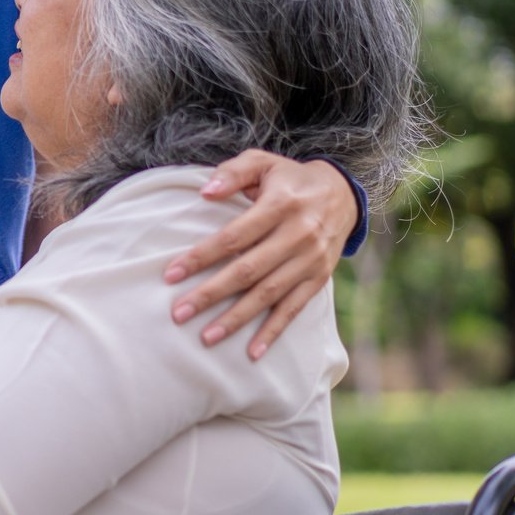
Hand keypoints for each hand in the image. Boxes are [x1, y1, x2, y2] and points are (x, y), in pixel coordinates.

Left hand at [164, 152, 353, 358]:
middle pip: (248, 270)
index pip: (234, 236)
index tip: (170, 275)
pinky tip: (252, 353)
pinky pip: (294, 308)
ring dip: (237, 318)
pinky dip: (273, 332)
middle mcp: (299, 235)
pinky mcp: (319, 278)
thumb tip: (204, 192)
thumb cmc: (289, 179)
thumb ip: (233, 173)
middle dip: (211, 294)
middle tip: (179, 313)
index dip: (201, 256)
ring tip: (207, 336)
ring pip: (269, 294)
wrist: (343, 194)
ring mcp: (311, 260)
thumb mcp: (263, 162)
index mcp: (280, 205)